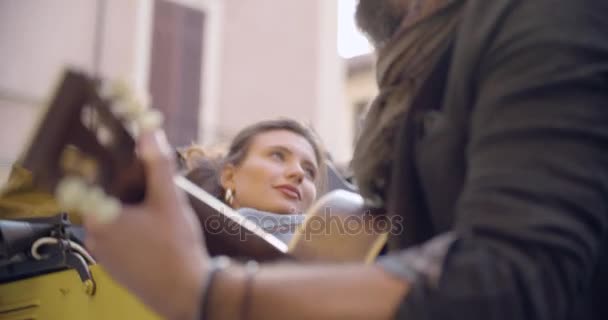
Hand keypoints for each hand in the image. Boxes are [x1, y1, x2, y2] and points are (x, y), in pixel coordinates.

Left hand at [84, 131, 207, 319]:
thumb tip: (149, 132)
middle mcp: (94, 238)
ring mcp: (104, 257)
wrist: (186, 292)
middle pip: (107, 203)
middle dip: (130, 195)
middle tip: (156, 196)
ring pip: (114, 223)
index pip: (96, 183)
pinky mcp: (115, 270)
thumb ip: (157, 164)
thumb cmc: (176, 247)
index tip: (132, 172)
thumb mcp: (169, 199)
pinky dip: (135, 236)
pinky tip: (158, 238)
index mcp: (100, 218)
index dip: (114, 174)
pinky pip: (120, 243)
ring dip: (133, 216)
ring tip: (161, 219)